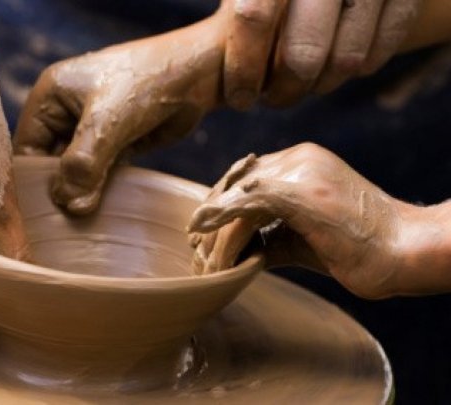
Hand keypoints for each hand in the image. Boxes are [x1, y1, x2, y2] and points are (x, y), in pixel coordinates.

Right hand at [14, 19, 225, 213]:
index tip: (44, 212)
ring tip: (85, 219)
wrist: (197, 73)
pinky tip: (104, 208)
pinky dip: (101, 189)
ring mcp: (91, 129)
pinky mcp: (114, 142)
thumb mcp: (108, 123)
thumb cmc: (147, 83)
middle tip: (67, 221)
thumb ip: (84, 165)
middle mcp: (65, 112)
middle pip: (49, 161)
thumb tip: (69, 206)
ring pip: (75, 171)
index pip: (27, 146)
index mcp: (50, 97)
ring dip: (82, 192)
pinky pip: (99, 172)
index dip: (34, 179)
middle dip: (59, 188)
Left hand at [187, 143, 423, 298]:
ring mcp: (300, 172)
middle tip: (194, 244)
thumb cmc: (358, 247)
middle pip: (235, 183)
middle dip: (212, 215)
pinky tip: (201, 231)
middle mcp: (298, 159)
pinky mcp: (300, 192)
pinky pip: (246, 203)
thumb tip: (238, 249)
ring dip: (215, 229)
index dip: (221, 205)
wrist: (404, 250)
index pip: (246, 178)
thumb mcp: (302, 236)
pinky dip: (220, 219)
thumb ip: (269, 235)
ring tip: (202, 257)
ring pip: (237, 195)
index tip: (203, 232)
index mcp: (301, 162)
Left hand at [235, 0, 423, 105]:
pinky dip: (359, 67)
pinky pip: (381, 48)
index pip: (253, 19)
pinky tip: (337, 68)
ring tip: (304, 83)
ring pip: (345, 59)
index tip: (239, 97)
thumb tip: (203, 61)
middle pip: (302, 53)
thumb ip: (235, 12)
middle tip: (273, 99)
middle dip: (283, 90)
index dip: (243, 67)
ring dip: (320, 85)